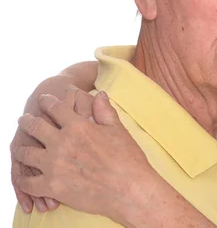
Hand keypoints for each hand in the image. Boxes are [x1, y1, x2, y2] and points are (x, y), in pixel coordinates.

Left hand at [12, 92, 153, 224]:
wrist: (129, 190)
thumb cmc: (128, 159)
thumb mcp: (118, 130)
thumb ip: (104, 111)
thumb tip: (99, 93)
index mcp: (78, 127)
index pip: (56, 108)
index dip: (47, 101)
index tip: (43, 99)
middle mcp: (61, 143)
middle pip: (34, 127)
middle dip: (27, 121)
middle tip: (24, 119)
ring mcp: (54, 165)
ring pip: (26, 153)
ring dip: (21, 149)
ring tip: (20, 148)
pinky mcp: (51, 187)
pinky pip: (27, 183)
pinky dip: (25, 180)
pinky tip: (26, 178)